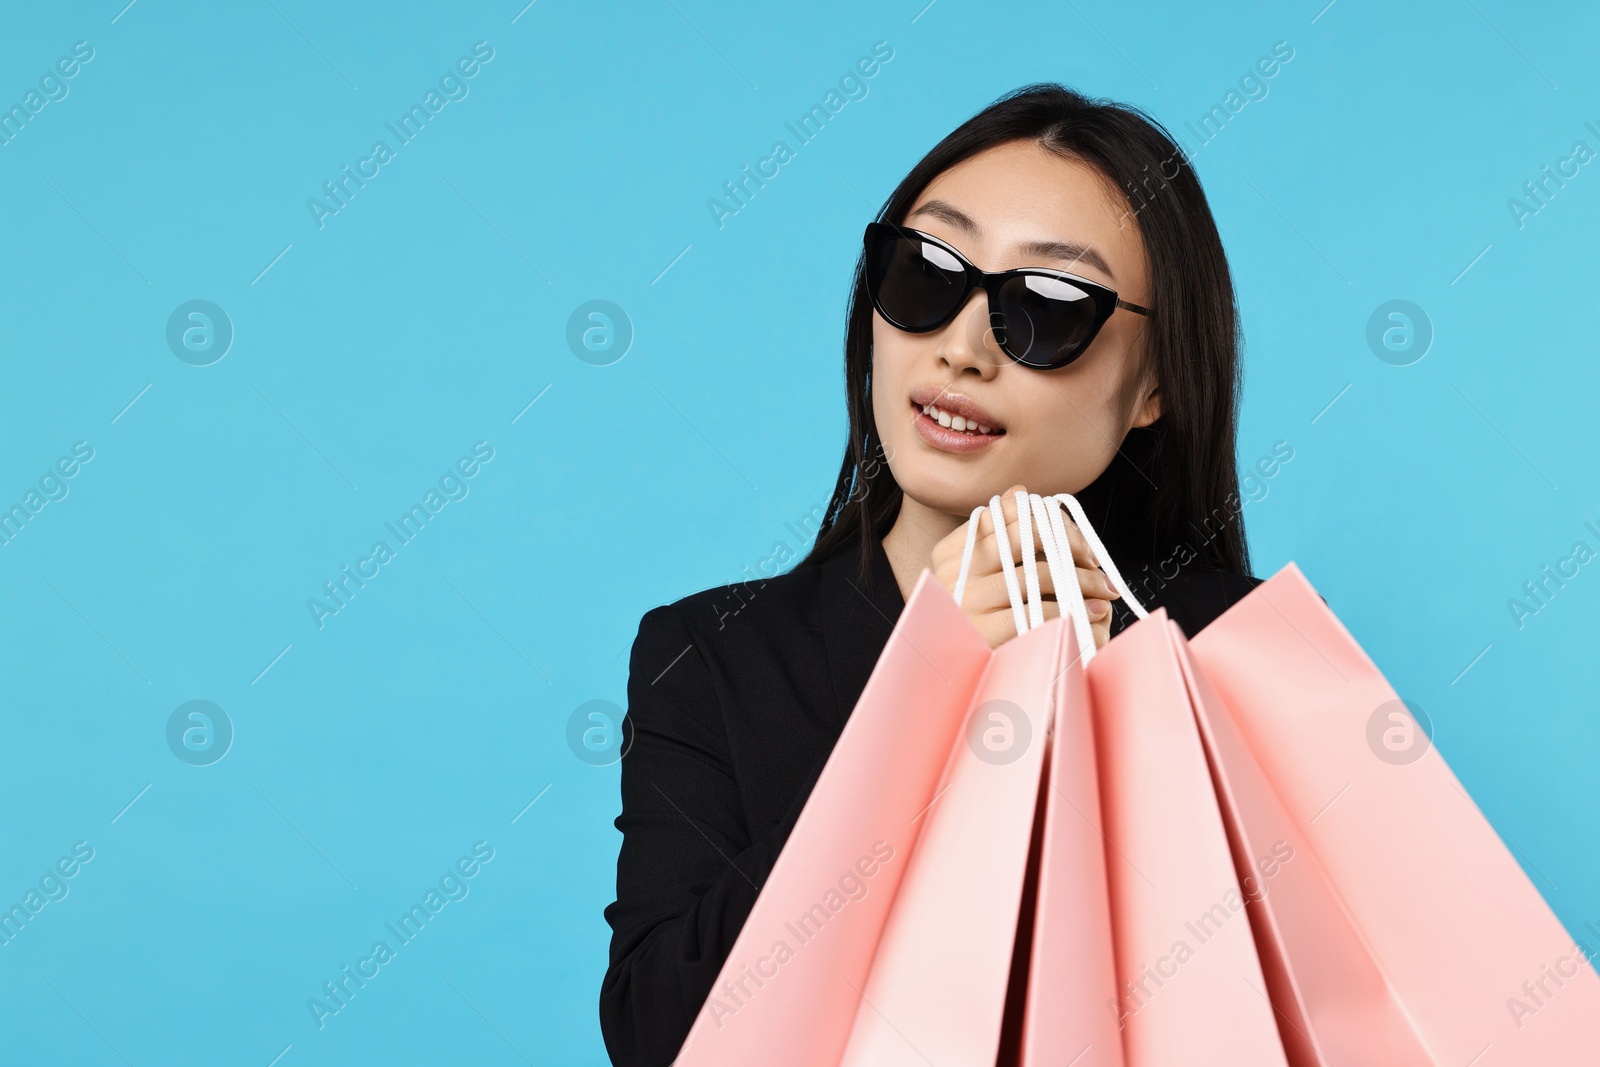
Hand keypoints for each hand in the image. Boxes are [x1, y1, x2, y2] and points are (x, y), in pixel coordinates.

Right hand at [930, 485, 1119, 650]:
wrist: (954, 676)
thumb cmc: (975, 620)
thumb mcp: (979, 574)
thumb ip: (997, 534)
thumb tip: (1017, 491)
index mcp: (950, 553)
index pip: (1004, 516)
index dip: (1048, 521)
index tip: (1076, 538)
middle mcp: (954, 573)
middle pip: (1025, 537)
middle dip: (1070, 544)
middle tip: (1095, 559)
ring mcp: (967, 603)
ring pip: (1040, 574)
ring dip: (1082, 580)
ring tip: (1104, 589)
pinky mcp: (985, 633)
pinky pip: (1040, 611)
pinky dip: (1074, 610)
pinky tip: (1093, 612)